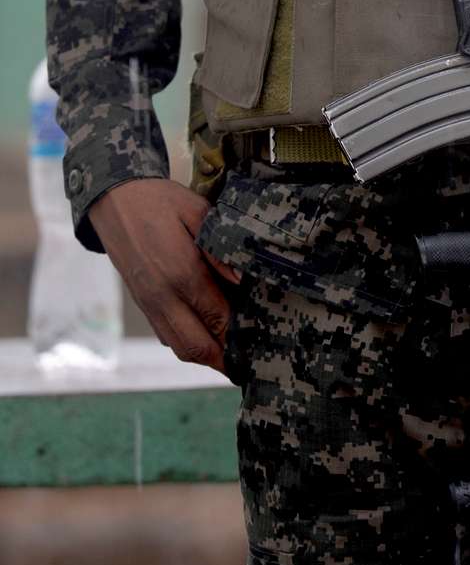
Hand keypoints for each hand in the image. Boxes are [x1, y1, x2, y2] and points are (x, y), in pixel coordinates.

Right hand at [88, 178, 240, 371]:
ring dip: (205, 357)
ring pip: (179, 347)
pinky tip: (206, 336)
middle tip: (249, 364)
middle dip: (224, 360)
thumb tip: (241, 279)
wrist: (113, 200)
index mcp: (181, 272)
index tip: (261, 342)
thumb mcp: (196, 211)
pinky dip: (187, 344)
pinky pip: (166, 336)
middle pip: (197, 345)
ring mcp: (149, 304)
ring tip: (232, 357)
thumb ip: (219, 248)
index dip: (239, 334)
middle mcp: (163, 296)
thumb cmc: (160, 201)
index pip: (217, 317)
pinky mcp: (142, 304)